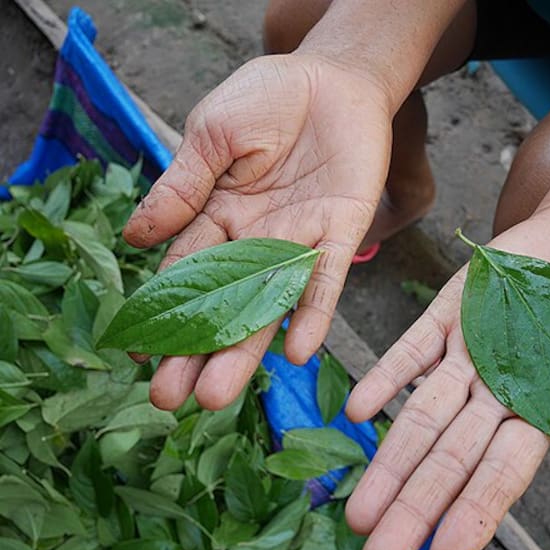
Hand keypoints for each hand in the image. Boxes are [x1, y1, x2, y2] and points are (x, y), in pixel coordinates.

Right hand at [123, 54, 392, 409]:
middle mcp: (256, 241)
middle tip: (174, 401)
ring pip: (270, 304)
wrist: (333, 77)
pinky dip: (313, 313)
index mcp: (217, 217)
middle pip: (224, 305)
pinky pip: (327, 279)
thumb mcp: (212, 134)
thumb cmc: (267, 98)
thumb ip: (183, 186)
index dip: (164, 316)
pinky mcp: (342, 232)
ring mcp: (300, 241)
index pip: (184, 276)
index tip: (141, 358)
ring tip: (219, 397)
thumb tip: (135, 237)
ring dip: (247, 349)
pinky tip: (296, 351)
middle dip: (200, 352)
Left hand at [344, 205, 549, 549]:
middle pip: (448, 458)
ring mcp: (467, 354)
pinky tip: (359, 411)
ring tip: (359, 510)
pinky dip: (387, 376)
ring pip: (422, 415)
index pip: (502, 473)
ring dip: (389, 459)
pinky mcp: (448, 314)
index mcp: (543, 413)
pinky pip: (411, 350)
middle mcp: (496, 393)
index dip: (474, 513)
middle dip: (414, 507)